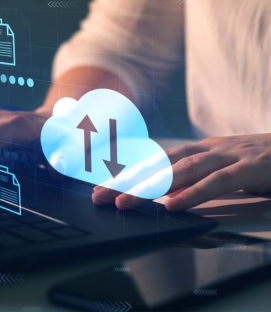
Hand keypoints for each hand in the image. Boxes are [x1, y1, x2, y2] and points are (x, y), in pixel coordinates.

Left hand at [92, 134, 270, 210]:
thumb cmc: (259, 162)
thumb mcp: (221, 170)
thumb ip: (195, 180)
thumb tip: (165, 196)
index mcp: (199, 150)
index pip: (155, 161)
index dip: (128, 174)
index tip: (103, 189)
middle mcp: (207, 149)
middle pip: (160, 163)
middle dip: (127, 180)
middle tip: (101, 196)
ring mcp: (228, 156)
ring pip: (182, 170)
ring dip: (151, 186)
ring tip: (126, 202)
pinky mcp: (250, 168)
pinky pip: (217, 181)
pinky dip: (193, 193)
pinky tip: (173, 206)